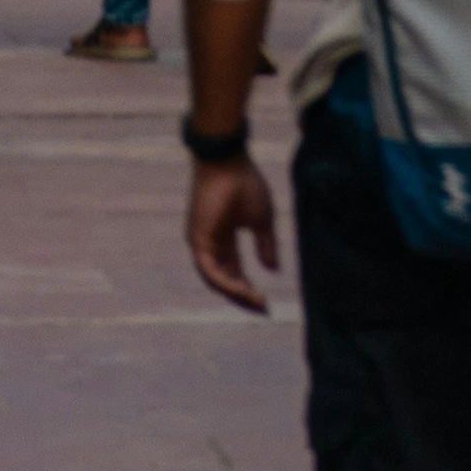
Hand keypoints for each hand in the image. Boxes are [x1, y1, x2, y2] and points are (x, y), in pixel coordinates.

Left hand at [188, 155, 280, 310]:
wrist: (228, 161)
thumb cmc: (244, 183)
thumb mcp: (261, 220)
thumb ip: (266, 245)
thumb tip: (272, 269)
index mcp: (223, 238)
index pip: (233, 273)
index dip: (248, 290)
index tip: (266, 303)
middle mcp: (210, 243)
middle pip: (224, 281)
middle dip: (243, 298)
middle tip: (263, 309)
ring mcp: (201, 241)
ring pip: (216, 280)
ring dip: (236, 294)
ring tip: (256, 302)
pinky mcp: (198, 239)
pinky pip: (209, 271)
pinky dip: (226, 283)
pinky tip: (243, 290)